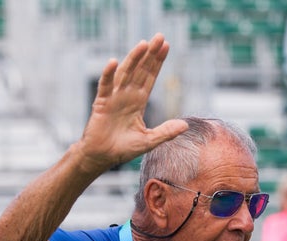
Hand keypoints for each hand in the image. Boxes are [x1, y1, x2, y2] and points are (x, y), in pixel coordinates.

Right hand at [78, 33, 187, 169]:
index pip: (150, 77)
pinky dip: (108, 74)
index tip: (166, 46)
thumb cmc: (123, 149)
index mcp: (138, 102)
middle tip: (159, 36)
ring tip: (143, 44)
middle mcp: (127, 95)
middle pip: (140, 70)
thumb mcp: (148, 141)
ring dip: (133, 59)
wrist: (102, 157)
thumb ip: (165, 132)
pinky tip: (113, 62)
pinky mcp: (101, 103)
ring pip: (125, 73)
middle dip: (150, 54)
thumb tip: (185, 125)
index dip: (157, 62)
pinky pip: (105, 86)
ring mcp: (114, 97)